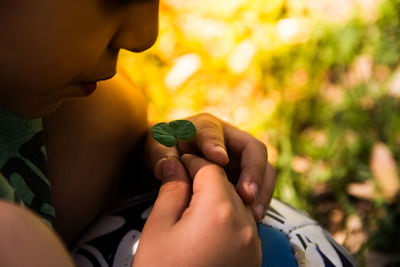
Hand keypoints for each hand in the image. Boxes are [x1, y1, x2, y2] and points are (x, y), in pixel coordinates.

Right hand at [132, 154, 261, 266]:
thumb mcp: (159, 227)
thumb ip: (172, 190)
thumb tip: (176, 165)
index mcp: (220, 210)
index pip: (210, 169)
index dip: (192, 162)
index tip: (179, 163)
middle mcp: (245, 224)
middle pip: (227, 185)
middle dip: (206, 178)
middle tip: (183, 180)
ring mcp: (253, 244)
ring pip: (238, 204)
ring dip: (219, 197)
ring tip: (193, 203)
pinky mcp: (253, 259)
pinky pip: (243, 225)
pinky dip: (228, 218)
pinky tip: (207, 224)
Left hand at [145, 113, 275, 220]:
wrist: (171, 157)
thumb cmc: (165, 148)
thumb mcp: (156, 146)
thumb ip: (160, 155)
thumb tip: (168, 166)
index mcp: (206, 127)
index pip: (213, 132)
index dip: (216, 145)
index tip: (219, 160)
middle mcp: (230, 140)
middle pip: (254, 150)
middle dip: (254, 172)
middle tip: (246, 195)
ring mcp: (241, 159)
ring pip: (264, 170)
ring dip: (262, 191)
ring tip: (253, 213)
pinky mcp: (245, 178)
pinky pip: (260, 188)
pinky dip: (258, 202)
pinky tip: (252, 219)